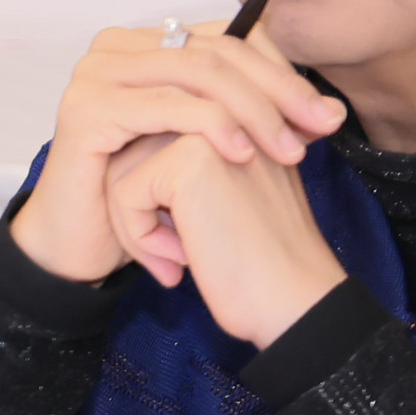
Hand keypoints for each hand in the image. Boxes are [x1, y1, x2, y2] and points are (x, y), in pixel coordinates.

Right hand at [9, 14, 343, 285]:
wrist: (84, 246)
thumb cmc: (149, 199)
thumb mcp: (208, 150)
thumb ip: (256, 121)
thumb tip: (330, 108)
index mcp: (145, 45)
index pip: (227, 38)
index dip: (281, 72)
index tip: (326, 117)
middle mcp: (116, 47)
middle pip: (215, 50)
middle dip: (278, 89)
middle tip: (321, 127)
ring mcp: (96, 73)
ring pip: (196, 72)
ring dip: (254, 109)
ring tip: (288, 149)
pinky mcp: (86, 109)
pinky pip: (163, 107)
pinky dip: (211, 126)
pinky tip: (243, 153)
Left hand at [101, 129, 350, 347]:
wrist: (296, 303)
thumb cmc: (262, 263)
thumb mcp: (229, 197)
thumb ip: (190, 165)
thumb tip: (124, 155)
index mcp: (238, 115)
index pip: (153, 140)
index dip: (156, 198)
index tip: (193, 237)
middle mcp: (223, 111)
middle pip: (130, 150)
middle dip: (139, 209)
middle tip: (177, 254)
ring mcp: (207, 128)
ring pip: (119, 169)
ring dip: (136, 226)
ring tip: (177, 258)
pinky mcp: (188, 158)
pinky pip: (123, 193)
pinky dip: (140, 237)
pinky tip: (182, 260)